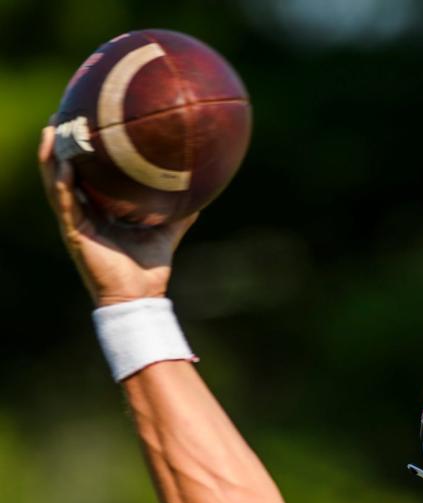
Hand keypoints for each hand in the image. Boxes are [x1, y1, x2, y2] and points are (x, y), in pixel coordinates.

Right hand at [37, 125, 197, 305]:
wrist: (141, 297)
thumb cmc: (150, 269)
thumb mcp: (167, 232)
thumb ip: (178, 213)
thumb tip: (200, 193)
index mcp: (99, 211)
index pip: (85, 174)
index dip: (82, 151)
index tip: (86, 123)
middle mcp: (83, 213)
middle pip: (64, 171)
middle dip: (60, 144)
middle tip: (62, 115)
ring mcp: (75, 222)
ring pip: (56, 182)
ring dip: (51, 156)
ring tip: (51, 129)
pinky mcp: (74, 233)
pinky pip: (64, 202)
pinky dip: (62, 182)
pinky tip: (64, 163)